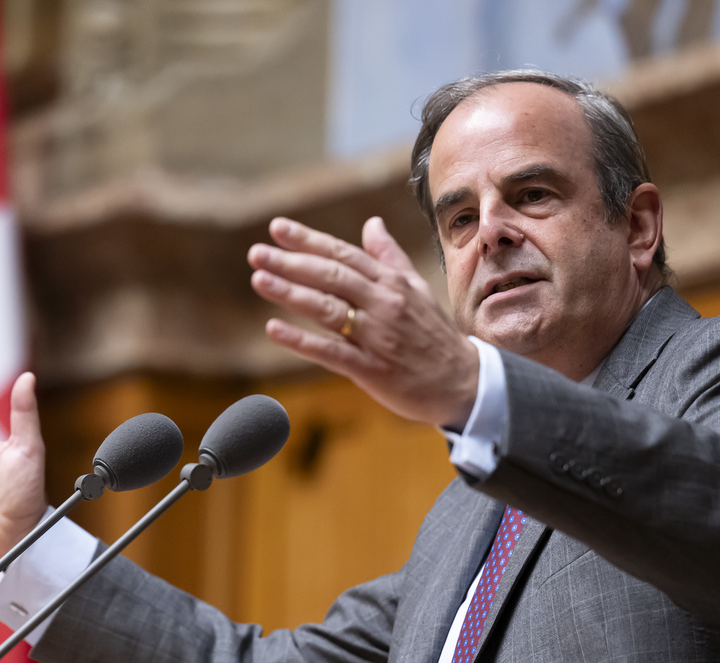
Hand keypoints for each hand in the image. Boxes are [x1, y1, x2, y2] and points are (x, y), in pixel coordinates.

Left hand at [249, 216, 478, 428]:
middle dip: (291, 262)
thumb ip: (389, 257)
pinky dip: (301, 340)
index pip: (344, 255)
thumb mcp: (416, 289)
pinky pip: (331, 351)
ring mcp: (378, 336)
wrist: (463, 382)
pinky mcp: (372, 369)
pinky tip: (273, 329)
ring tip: (260, 279)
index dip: (309, 241)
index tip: (277, 228)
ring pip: (328, 309)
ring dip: (291, 294)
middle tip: (256, 253)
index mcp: (392, 283)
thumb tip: (371, 223)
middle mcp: (384, 304)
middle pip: (331, 277)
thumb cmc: (434, 335)